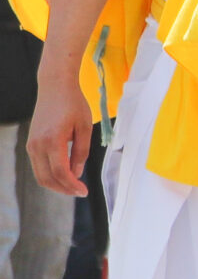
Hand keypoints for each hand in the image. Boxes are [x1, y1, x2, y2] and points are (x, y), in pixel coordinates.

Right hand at [24, 71, 89, 196]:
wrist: (55, 87)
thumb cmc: (74, 104)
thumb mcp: (85, 126)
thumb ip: (81, 151)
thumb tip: (77, 174)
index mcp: (52, 140)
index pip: (60, 172)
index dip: (72, 185)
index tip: (84, 191)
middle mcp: (37, 145)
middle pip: (46, 178)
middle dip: (63, 189)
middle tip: (79, 191)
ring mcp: (31, 145)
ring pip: (40, 175)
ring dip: (55, 184)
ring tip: (73, 186)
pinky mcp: (30, 144)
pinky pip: (38, 166)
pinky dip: (50, 174)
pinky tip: (64, 174)